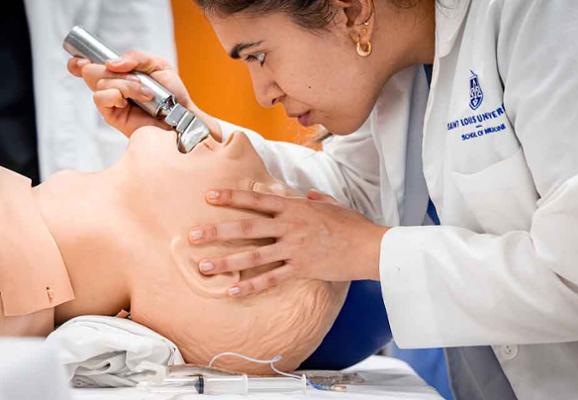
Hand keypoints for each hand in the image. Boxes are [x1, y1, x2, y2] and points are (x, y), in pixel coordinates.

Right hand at [67, 51, 219, 137]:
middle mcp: (111, 87)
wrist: (182, 114)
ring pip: (99, 83)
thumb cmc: (172, 92)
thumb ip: (136, 57)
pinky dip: (118, 95)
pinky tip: (136, 102)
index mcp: (118, 74)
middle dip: (112, 71)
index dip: (79, 61)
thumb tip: (111, 63)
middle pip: (90, 71)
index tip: (80, 59)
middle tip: (136, 79)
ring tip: (146, 94)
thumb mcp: (158, 65)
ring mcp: (111, 102)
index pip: (88, 65)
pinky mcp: (112, 116)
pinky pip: (101, 98)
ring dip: (125, 85)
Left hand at [188, 188, 388, 296]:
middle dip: (217, 231)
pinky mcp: (300, 269)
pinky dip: (251, 285)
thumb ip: (314, 198)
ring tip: (203, 266)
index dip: (232, 196)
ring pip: (253, 255)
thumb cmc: (351, 224)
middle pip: (246, 227)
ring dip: (226, 261)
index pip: (257, 199)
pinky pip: (271, 279)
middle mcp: (289, 226)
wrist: (368, 247)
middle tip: (192, 235)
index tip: (209, 195)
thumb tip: (305, 194)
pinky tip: (232, 291)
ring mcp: (293, 248)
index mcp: (294, 207)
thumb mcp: (332, 204)